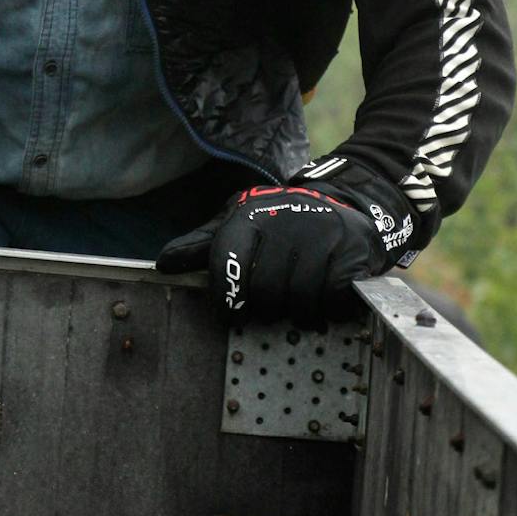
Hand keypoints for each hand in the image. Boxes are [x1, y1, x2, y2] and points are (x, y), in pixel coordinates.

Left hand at [156, 185, 388, 321]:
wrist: (343, 201)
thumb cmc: (279, 223)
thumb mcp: (238, 223)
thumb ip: (202, 245)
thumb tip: (164, 264)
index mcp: (250, 215)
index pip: (227, 262)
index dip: (226, 298)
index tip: (232, 314)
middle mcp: (286, 221)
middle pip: (266, 291)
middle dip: (267, 310)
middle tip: (272, 309)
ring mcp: (322, 235)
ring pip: (300, 299)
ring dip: (299, 314)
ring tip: (299, 306)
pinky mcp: (352, 251)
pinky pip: (333, 299)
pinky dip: (327, 310)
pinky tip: (325, 302)